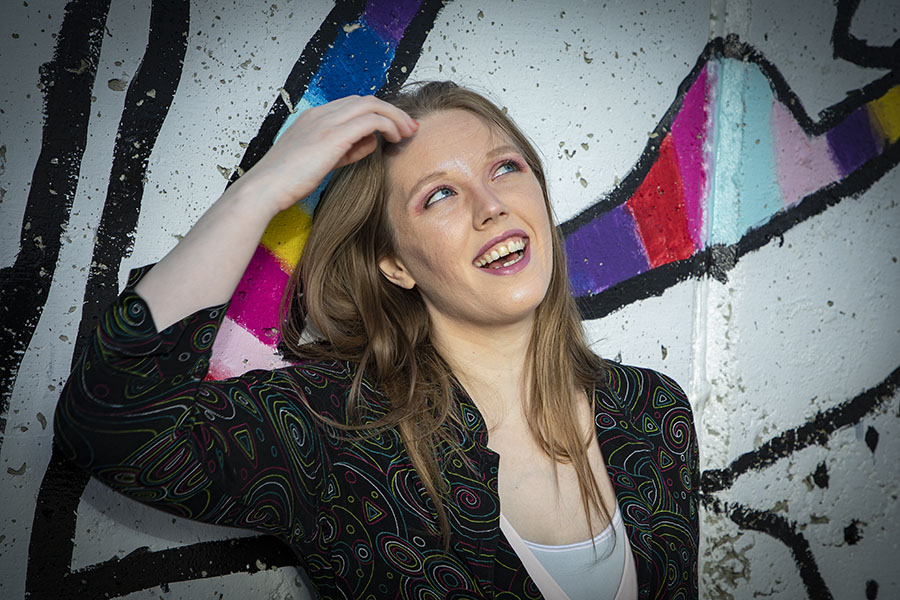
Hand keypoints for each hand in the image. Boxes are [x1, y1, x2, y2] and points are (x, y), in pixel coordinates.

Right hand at [236, 95, 417, 213]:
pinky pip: (371, 121)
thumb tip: (369, 143)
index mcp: (313, 118)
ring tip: (408, 133)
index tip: (393, 129)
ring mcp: (326, 122)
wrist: (264, 188)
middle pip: (365, 100)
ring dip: (394, 117)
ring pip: (371, 105)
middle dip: (391, 111)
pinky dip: (388, 126)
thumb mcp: (320, 162)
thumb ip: (344, 150)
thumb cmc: (287, 182)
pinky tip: (395, 139)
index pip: (352, 105)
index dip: (376, 114)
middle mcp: (320, 114)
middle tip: (409, 127)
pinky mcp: (334, 136)